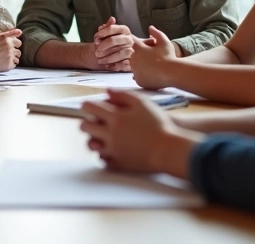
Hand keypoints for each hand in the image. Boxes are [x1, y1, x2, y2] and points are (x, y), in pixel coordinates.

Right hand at [0, 28, 21, 71]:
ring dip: (13, 57)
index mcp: (6, 38)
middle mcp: (9, 46)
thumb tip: (19, 31)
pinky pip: (15, 64)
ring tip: (5, 58)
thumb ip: (6, 32)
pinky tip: (4, 63)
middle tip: (7, 52)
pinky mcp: (9, 64)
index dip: (14, 44)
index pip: (18, 41)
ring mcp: (10, 55)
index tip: (11, 46)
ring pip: (18, 57)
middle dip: (14, 50)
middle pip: (19, 49)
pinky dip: (11, 64)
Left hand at [79, 89, 196, 176]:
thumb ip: (123, 95)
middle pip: (85, 127)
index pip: (91, 108)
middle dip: (86, 122)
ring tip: (98, 136)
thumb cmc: (159, 125)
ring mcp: (113, 150)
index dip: (87, 105)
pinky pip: (103, 159)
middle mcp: (110, 134)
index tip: (88, 105)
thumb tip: (107, 91)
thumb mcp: (143, 104)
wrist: (169, 150)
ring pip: (91, 145)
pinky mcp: (119, 163)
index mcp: (115, 118)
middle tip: (91, 121)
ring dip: (92, 139)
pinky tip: (109, 149)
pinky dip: (103, 153)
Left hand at [90, 17, 133, 71]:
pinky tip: (108, 66)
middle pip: (113, 40)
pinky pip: (123, 64)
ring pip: (119, 53)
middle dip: (103, 46)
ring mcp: (131, 50)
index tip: (96, 39)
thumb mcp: (107, 35)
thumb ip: (107, 28)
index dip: (102, 33)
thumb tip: (111, 19)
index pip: (112, 28)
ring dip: (108, 58)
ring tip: (100, 60)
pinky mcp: (131, 61)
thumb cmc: (109, 44)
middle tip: (96, 52)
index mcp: (124, 30)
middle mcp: (129, 39)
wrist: (114, 55)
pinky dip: (114, 65)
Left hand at [130, 26, 178, 89]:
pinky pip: (138, 76)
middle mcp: (133, 59)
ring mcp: (135, 71)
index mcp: (137, 48)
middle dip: (138, 53)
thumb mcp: (164, 41)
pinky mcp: (139, 80)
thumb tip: (150, 27)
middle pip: (131, 53)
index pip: (131, 40)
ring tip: (151, 63)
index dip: (135, 40)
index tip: (140, 42)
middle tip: (148, 53)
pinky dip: (142, 74)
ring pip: (133, 65)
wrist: (173, 73)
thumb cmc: (169, 56)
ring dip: (139, 64)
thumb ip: (156, 33)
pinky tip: (150, 72)